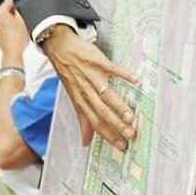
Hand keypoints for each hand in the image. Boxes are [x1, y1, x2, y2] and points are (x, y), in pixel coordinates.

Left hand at [0, 0, 29, 59]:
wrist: (12, 52)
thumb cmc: (17, 38)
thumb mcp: (22, 19)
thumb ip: (19, 8)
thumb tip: (17, 3)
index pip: (10, 1)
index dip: (18, 6)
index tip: (23, 11)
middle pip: (6, 9)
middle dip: (14, 13)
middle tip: (21, 20)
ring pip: (5, 16)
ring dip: (11, 19)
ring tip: (18, 27)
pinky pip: (3, 23)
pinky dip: (8, 25)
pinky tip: (14, 31)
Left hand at [41, 27, 138, 149]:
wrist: (59, 48)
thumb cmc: (69, 75)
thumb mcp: (73, 98)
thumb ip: (82, 120)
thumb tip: (85, 143)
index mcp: (81, 101)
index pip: (95, 122)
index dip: (108, 135)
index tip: (122, 145)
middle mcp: (86, 91)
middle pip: (101, 111)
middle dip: (116, 124)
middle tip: (130, 134)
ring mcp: (91, 76)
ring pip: (106, 94)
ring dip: (118, 105)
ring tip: (131, 116)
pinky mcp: (96, 62)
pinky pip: (111, 69)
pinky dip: (123, 74)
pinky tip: (136, 80)